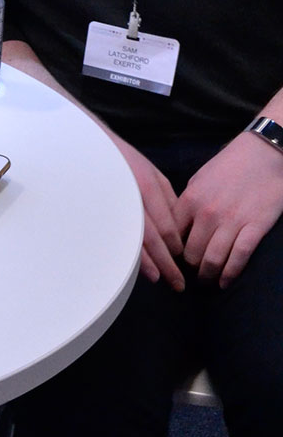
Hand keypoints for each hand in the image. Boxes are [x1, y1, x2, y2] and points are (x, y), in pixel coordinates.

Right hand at [110, 134, 184, 290]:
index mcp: (148, 188)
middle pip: (154, 239)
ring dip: (149, 263)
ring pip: (135, 241)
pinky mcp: (101, 212)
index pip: (168, 227)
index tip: (182, 258)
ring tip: (160, 278)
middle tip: (179, 283)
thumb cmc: (125, 161)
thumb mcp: (152, 174)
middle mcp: (132, 199)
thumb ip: (169, 200)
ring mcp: (114, 206)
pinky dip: (128, 254)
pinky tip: (135, 266)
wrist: (92, 147)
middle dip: (168, 263)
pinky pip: (116, 237)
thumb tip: (180, 228)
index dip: (176, 247)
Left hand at [175, 132, 282, 286]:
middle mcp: (207, 213)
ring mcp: (232, 222)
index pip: (172, 234)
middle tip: (191, 274)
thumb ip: (188, 202)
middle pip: (191, 253)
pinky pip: (238, 258)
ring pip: (212, 260)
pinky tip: (224, 282)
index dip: (171, 250)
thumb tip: (178, 225)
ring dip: (207, 275)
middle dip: (190, 267)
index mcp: (191, 199)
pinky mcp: (254, 228)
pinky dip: (229, 275)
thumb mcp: (200, 179)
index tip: (172, 258)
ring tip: (206, 280)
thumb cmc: (231, 164)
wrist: (264, 154)